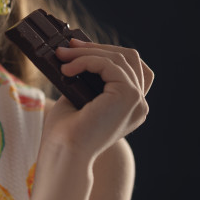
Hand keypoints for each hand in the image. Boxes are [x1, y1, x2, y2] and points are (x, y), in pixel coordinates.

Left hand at [42, 38, 153, 157]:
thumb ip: (85, 77)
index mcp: (129, 106)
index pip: (130, 67)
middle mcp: (139, 104)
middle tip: (66, 48)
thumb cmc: (65, 131)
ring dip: (85, 52)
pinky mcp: (128, 96)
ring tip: (60, 57)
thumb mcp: (77, 97)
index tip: (76, 47)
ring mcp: (137, 101)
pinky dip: (85, 61)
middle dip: (96, 48)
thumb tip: (75, 51)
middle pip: (128, 58)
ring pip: (118, 58)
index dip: (106, 52)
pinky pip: (108, 64)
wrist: (64, 152)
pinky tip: (66, 70)